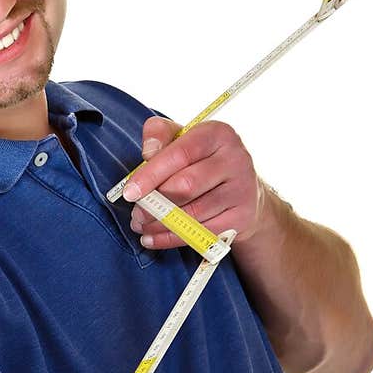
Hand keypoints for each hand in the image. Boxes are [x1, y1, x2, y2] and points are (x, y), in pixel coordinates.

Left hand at [123, 116, 267, 248]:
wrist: (243, 189)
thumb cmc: (202, 161)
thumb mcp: (182, 138)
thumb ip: (159, 134)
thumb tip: (148, 152)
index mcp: (218, 134)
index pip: (180, 153)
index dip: (150, 174)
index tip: (129, 192)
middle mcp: (235, 159)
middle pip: (186, 186)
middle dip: (154, 203)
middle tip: (135, 213)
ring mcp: (242, 190)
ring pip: (192, 214)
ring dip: (160, 223)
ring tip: (141, 224)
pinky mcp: (242, 217)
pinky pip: (200, 234)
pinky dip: (171, 239)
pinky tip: (153, 238)